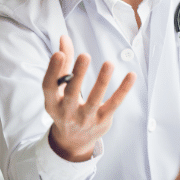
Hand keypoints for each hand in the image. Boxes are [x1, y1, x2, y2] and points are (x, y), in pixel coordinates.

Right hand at [42, 35, 136, 161]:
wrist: (73, 141)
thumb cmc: (65, 107)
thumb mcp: (59, 90)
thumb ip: (63, 63)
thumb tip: (64, 37)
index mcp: (52, 103)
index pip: (49, 86)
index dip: (53, 70)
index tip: (58, 54)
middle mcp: (66, 112)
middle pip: (71, 93)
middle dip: (78, 75)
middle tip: (85, 55)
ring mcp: (85, 118)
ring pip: (94, 100)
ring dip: (102, 81)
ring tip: (109, 63)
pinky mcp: (102, 120)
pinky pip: (114, 104)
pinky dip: (123, 90)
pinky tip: (131, 75)